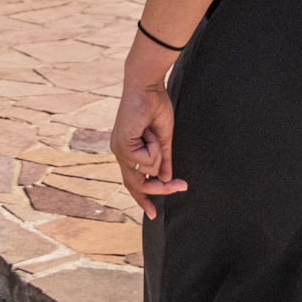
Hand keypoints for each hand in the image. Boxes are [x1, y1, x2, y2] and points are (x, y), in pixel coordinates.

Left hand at [111, 44, 186, 218]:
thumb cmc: (155, 106)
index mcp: (128, 150)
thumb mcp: (163, 140)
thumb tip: (167, 179)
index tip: (154, 215)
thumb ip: (164, 160)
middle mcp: (120, 152)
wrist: (147, 87)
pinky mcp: (122, 145)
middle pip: (137, 184)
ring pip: (146, 171)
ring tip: (153, 132)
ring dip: (158, 153)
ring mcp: (119, 150)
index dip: (143, 199)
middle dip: (158, 189)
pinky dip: (154, 147)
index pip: (132, 181)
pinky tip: (149, 130)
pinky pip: (146, 160)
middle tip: (182, 186)